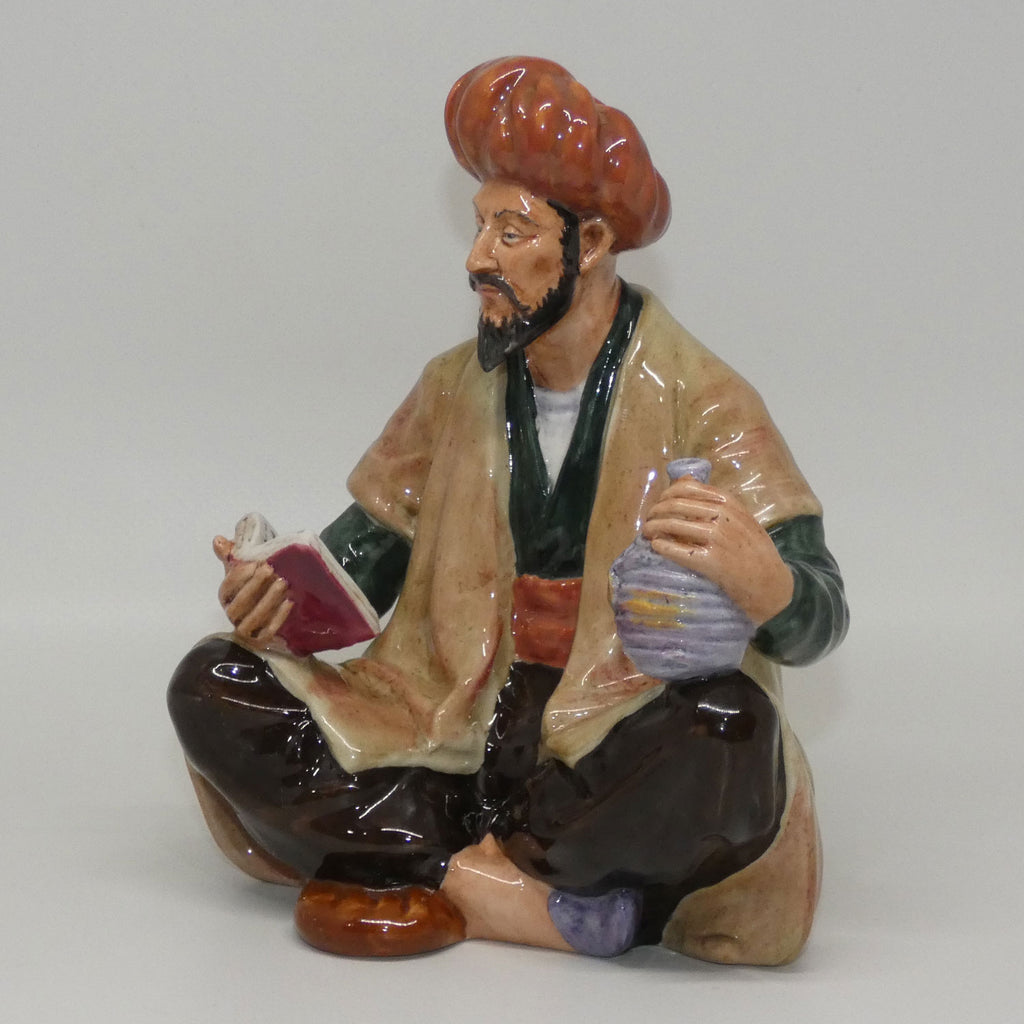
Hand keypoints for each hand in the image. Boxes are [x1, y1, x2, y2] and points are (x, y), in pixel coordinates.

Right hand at [213, 535, 292, 647]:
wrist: (278, 601)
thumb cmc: (259, 581)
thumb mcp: (247, 566)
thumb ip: (233, 553)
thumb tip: (219, 541)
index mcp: (227, 598)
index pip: (226, 589)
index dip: (238, 577)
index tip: (255, 564)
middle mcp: (233, 615)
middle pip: (239, 605)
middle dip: (254, 586)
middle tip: (271, 570)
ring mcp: (246, 630)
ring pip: (252, 619)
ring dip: (268, 600)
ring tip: (283, 583)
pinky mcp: (261, 640)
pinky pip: (267, 632)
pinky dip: (278, 618)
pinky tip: (289, 602)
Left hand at [640, 477, 793, 625]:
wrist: (770, 582)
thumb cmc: (753, 550)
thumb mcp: (740, 517)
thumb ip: (713, 500)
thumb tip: (683, 480)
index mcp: (729, 503)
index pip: (687, 488)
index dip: (666, 495)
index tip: (659, 504)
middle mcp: (722, 517)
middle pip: (675, 506)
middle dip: (655, 512)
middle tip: (648, 521)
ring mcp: (716, 538)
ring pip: (672, 525)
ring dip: (653, 528)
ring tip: (646, 533)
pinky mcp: (710, 561)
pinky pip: (676, 550)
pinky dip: (661, 546)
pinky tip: (655, 546)